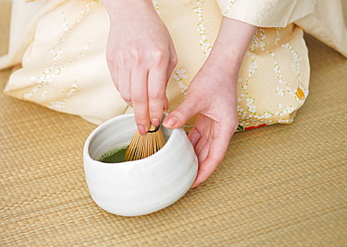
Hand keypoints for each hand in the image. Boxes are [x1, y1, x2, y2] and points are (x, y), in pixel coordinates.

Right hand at [103, 0, 176, 133]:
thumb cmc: (154, 32)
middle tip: (145, 130)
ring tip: (140, 110)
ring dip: (133, 107)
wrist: (131, 13)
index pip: (155, 94)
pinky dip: (125, 94)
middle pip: (137, 99)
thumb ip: (165, 80)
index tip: (156, 123)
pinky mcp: (111, 61)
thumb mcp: (169, 54)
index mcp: (156, 59)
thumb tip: (162, 104)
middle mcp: (138, 61)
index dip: (155, 112)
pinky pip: (118, 85)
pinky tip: (133, 93)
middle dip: (142, 118)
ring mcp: (122, 61)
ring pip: (125, 94)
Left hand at [163, 63, 238, 186]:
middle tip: (182, 179)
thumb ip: (183, 113)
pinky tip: (178, 148)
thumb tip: (168, 125)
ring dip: (193, 156)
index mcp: (225, 127)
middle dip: (198, 167)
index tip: (193, 183)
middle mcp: (222, 129)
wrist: (221, 64)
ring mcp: (215, 124)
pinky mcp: (207, 118)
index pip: (215, 156)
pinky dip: (190, 143)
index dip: (204, 171)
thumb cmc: (215, 79)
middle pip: (210, 154)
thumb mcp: (198, 98)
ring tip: (179, 167)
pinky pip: (198, 136)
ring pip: (203, 146)